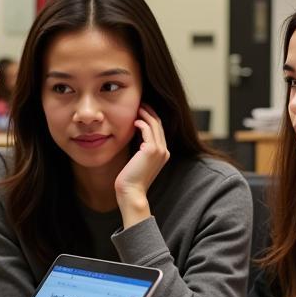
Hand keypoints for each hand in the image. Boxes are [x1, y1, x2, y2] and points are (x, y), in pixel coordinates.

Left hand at [114, 105, 169, 226]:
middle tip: (140, 103)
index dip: (152, 119)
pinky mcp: (151, 150)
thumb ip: (140, 150)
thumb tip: (135, 138)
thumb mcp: (138, 162)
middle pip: (159, 125)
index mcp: (163, 154)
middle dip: (150, 112)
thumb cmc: (131, 180)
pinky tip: (135, 120)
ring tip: (138, 107)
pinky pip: (148, 130)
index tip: (142, 110)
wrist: (131, 193)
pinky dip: (142, 123)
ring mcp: (159, 150)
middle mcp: (164, 151)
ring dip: (146, 114)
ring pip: (154, 125)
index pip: (159, 131)